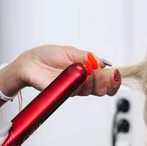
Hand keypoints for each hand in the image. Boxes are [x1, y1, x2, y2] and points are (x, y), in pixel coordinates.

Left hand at [0, 45, 121, 96]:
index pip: (107, 83)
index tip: (116, 73)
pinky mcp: (62, 93)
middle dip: (102, 79)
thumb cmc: (49, 55)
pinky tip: (74, 73)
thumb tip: (104, 63)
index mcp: (88, 74)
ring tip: (79, 67)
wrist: (30, 61)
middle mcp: (82, 84)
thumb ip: (88, 57)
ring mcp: (73, 90)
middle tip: (93, 68)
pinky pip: (75, 91)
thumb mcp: (72, 51)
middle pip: (103, 90)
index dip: (115, 81)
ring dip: (89, 78)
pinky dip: (77, 81)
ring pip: (90, 90)